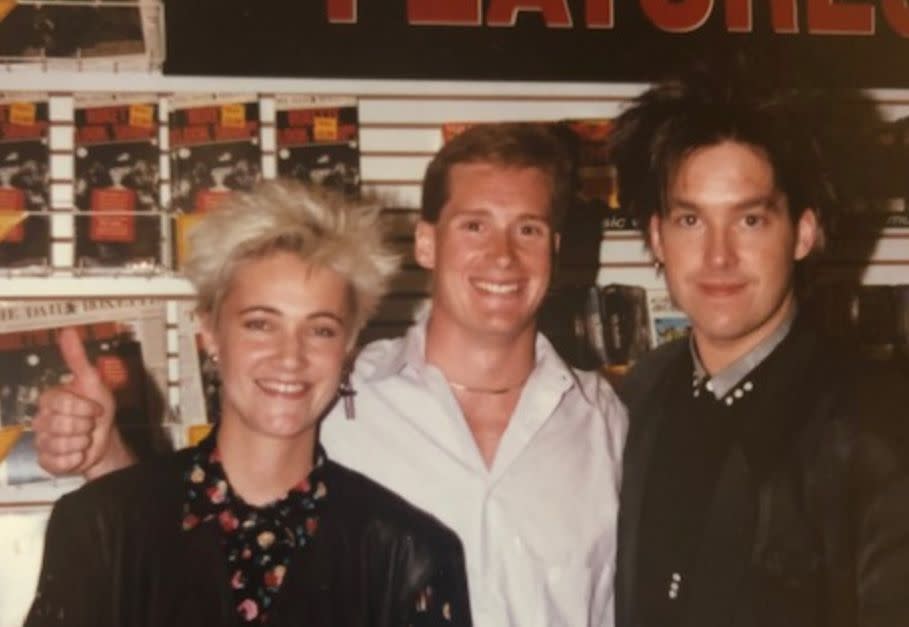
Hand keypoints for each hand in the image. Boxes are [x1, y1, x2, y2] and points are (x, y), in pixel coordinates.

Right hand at [32, 327, 133, 478]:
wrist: (105, 439)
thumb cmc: (97, 409)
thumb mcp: (92, 381)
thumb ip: (77, 358)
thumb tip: (68, 332)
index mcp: (49, 400)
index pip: (62, 403)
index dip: (84, 407)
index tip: (96, 408)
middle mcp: (41, 420)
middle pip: (61, 424)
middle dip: (84, 425)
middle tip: (90, 424)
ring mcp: (42, 442)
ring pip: (60, 444)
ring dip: (82, 441)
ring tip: (85, 437)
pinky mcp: (46, 461)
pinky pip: (58, 462)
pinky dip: (75, 459)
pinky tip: (79, 452)